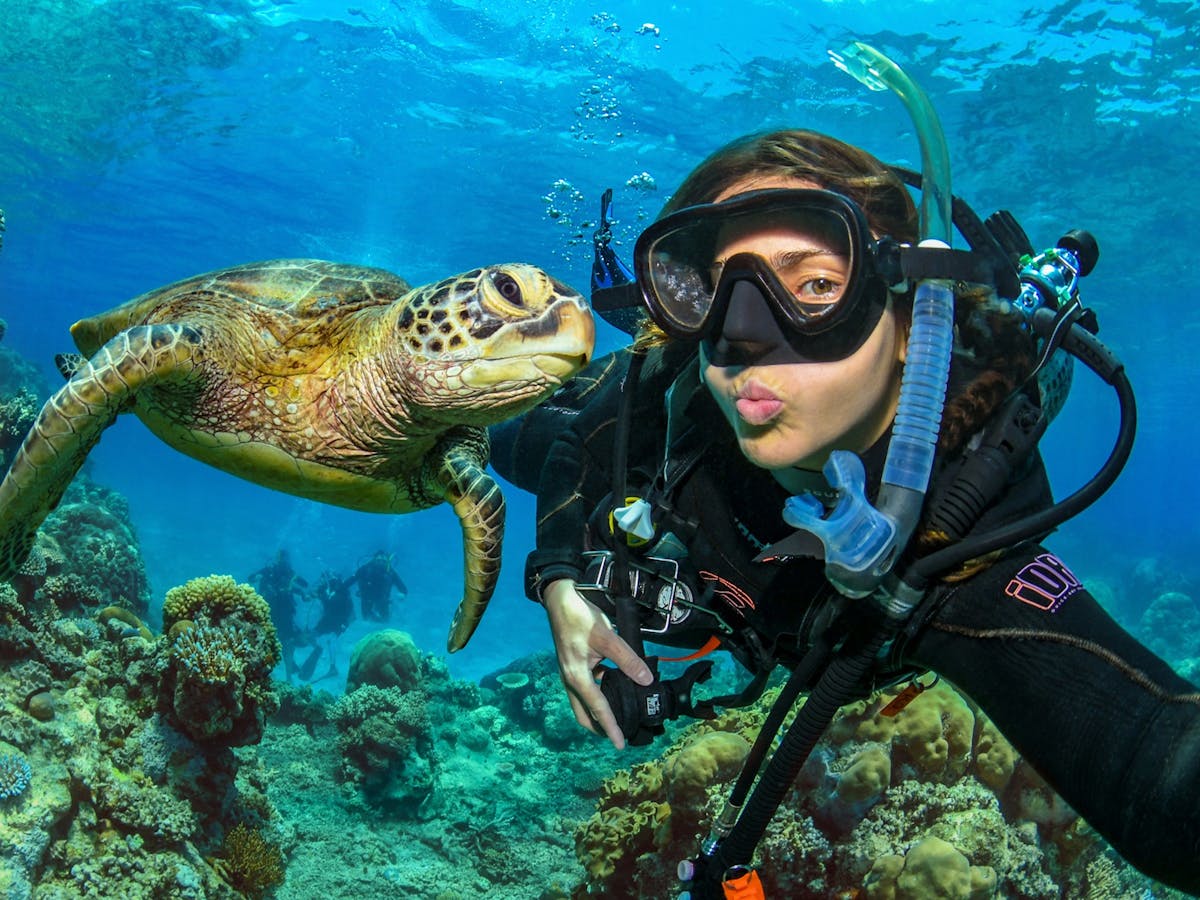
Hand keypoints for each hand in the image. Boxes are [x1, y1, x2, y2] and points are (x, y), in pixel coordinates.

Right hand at [542, 578, 653, 748]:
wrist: (560, 600)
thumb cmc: (581, 618)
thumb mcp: (607, 637)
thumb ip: (628, 660)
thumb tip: (646, 680)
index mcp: (577, 677)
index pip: (598, 709)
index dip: (611, 727)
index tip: (621, 744)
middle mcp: (571, 680)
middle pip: (584, 715)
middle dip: (600, 728)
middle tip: (620, 736)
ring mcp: (570, 673)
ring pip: (584, 703)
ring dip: (598, 713)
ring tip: (620, 717)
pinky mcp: (574, 666)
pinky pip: (586, 689)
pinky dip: (598, 696)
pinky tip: (615, 689)